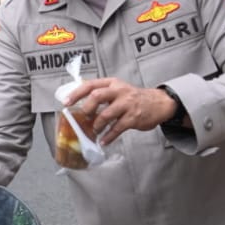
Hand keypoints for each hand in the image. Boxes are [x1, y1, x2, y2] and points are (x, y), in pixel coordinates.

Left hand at [65, 78, 179, 143]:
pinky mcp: (133, 117)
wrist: (159, 103)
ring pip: (106, 114)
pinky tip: (104, 141)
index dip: (76, 93)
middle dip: (87, 108)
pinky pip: (117, 128)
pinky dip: (109, 136)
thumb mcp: (118, 89)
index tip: (66, 102)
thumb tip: (81, 104)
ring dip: (97, 125)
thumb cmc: (134, 98)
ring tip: (95, 131)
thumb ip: (102, 94)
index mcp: (112, 83)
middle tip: (84, 118)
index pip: (90, 85)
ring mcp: (127, 104)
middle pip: (97, 96)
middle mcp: (119, 91)